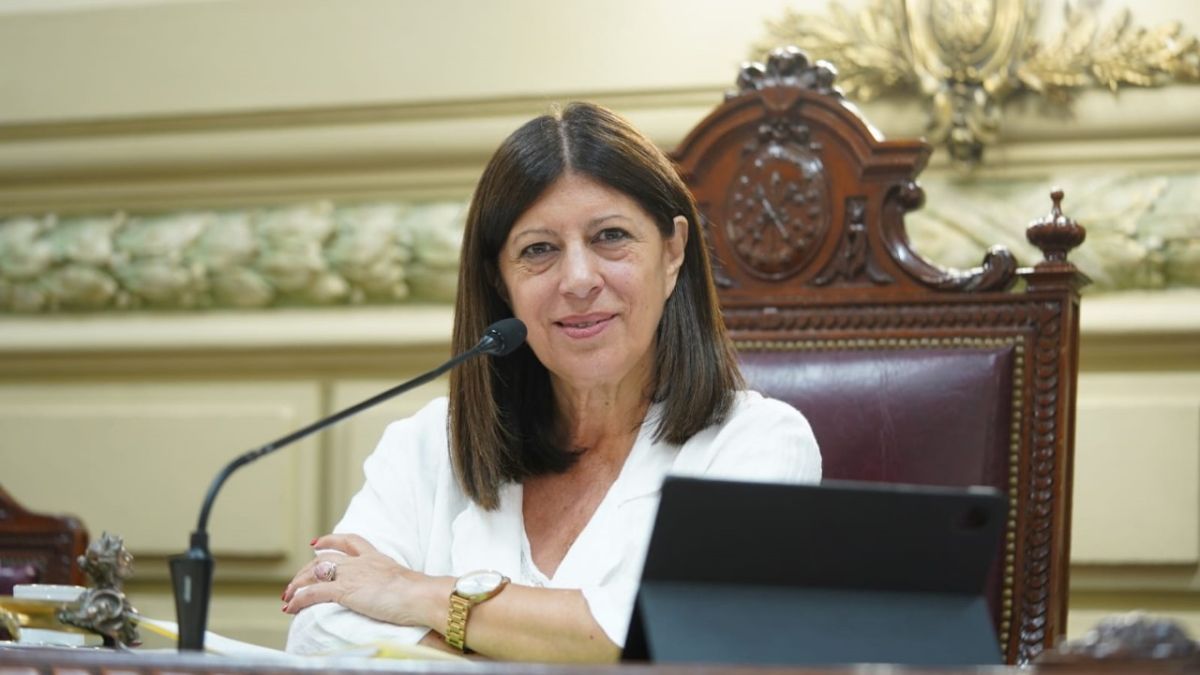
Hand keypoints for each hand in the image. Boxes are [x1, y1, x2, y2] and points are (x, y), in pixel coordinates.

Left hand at [281, 533, 451, 628]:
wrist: (420, 595)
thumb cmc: (420, 594)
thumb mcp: (406, 583)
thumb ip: (398, 584)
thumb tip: (407, 594)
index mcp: (376, 558)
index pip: (350, 541)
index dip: (330, 540)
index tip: (317, 543)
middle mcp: (361, 562)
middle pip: (325, 558)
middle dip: (306, 569)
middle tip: (295, 582)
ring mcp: (351, 575)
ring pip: (314, 573)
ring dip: (297, 585)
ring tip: (287, 597)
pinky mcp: (344, 591)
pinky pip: (313, 593)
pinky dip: (298, 599)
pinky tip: (290, 607)